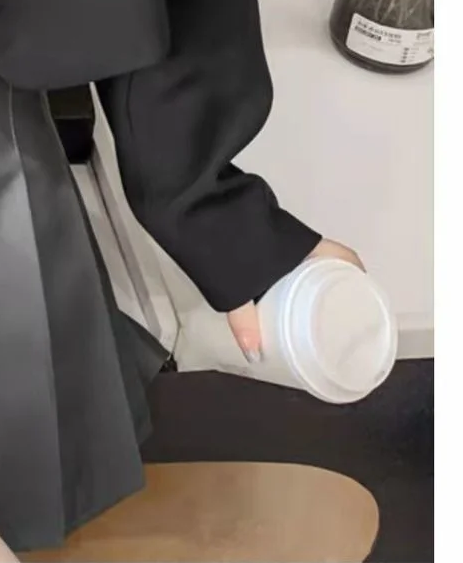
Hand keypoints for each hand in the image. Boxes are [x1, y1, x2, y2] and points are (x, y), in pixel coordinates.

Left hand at [226, 237, 365, 361]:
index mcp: (301, 246)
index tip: (363, 294)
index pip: (343, 255)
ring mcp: (279, 232)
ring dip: (315, 275)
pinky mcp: (261, 232)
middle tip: (340, 308)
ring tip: (315, 304)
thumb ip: (244, 320)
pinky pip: (290, 254)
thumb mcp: (236, 287)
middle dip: (336, 280)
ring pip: (307, 256)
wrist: (198, 207)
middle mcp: (295, 238)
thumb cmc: (223, 243)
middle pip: (328, 258)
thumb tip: (254, 355)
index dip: (357, 273)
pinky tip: (285, 287)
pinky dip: (294, 270)